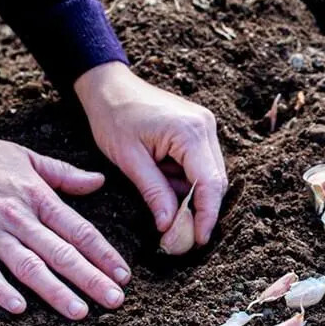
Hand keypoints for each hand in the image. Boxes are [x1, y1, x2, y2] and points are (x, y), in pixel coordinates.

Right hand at [0, 128, 130, 318]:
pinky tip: (19, 309)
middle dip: (91, 279)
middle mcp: (18, 217)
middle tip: (115, 301)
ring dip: (55, 291)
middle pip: (61, 253)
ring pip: (28, 266)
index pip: (80, 231)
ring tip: (80, 312)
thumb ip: (65, 174)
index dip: (104, 254)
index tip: (124, 274)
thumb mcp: (27, 157)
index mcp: (38, 197)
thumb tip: (99, 181)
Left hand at [75, 62, 227, 249]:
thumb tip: (169, 226)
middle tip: (180, 236)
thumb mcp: (129, 160)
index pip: (210, 183)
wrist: (108, 85)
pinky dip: (187, 182)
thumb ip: (154, 193)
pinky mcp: (199, 130)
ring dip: (191, 196)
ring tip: (165, 205)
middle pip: (216, 181)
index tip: (197, 240)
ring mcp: (205, 127)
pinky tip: (166, 184)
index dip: (207, 215)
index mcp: (190, 132)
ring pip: (210, 175)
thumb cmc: (113, 117)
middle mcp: (205, 127)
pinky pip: (201, 165)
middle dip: (200, 210)